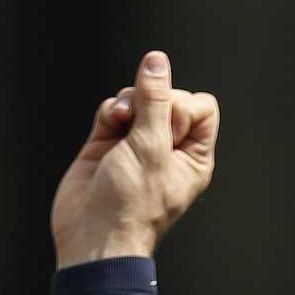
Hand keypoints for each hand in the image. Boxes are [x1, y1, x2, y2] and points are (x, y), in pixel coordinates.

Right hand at [52, 50, 220, 266]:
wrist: (93, 233)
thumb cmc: (131, 203)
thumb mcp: (150, 147)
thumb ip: (154, 101)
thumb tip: (157, 60)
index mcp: (194, 156)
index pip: (202, 107)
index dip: (183, 106)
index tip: (168, 128)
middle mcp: (169, 148)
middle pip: (167, 97)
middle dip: (151, 101)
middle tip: (140, 127)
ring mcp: (138, 144)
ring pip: (137, 100)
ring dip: (127, 104)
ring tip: (120, 126)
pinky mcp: (109, 143)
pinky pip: (114, 109)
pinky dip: (110, 112)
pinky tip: (107, 129)